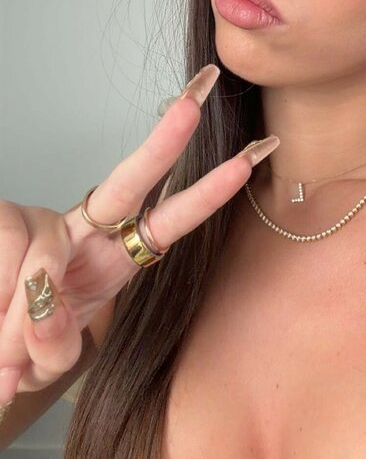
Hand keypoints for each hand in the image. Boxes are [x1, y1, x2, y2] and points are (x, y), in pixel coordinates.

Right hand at [0, 65, 278, 404]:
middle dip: (167, 140)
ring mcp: (44, 221)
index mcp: (115, 256)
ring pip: (44, 259)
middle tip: (198, 97)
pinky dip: (3, 312)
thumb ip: (53, 346)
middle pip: (131, 180)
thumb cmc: (24, 347)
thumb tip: (44, 316)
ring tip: (8, 357)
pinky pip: (9, 262)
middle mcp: (86, 227)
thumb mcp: (49, 360)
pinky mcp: (4, 221)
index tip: (248, 162)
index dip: (208, 193)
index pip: (170, 219)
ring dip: (22, 324)